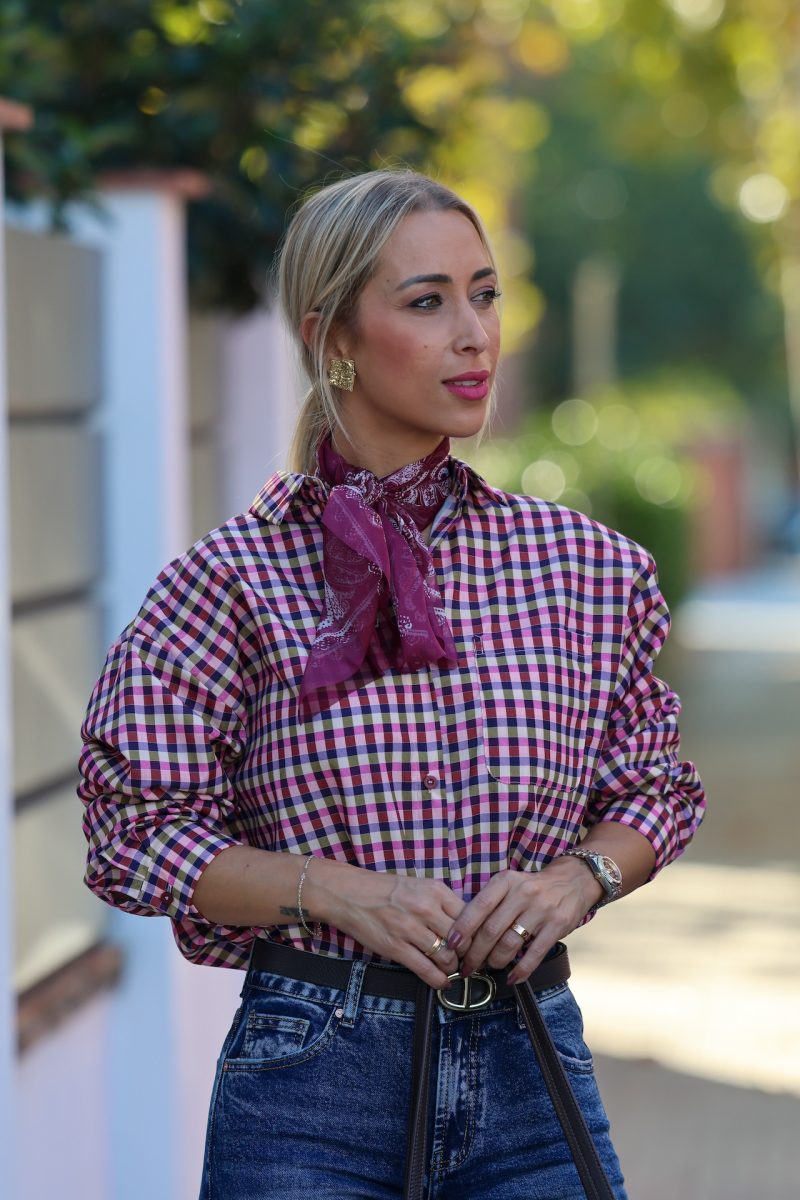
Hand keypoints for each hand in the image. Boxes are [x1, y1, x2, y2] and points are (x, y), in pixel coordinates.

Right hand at [312, 863, 464, 987]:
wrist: (350, 893)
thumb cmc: (386, 890)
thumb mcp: (419, 886)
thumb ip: (441, 902)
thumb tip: (465, 925)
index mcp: (435, 890)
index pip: (469, 916)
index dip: (476, 934)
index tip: (477, 943)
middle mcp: (426, 908)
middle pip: (461, 939)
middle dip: (467, 954)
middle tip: (467, 961)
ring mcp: (410, 929)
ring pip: (446, 956)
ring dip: (451, 968)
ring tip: (450, 970)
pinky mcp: (396, 947)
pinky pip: (425, 969)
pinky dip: (438, 980)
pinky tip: (441, 982)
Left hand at [444, 859, 602, 984]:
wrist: (572, 881)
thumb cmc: (532, 888)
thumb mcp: (509, 885)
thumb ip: (489, 904)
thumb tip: (463, 935)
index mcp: (506, 881)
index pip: (479, 906)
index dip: (463, 928)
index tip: (452, 945)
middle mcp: (523, 893)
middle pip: (491, 929)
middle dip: (475, 953)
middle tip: (466, 966)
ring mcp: (542, 909)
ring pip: (510, 943)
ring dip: (495, 961)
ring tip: (489, 967)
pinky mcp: (557, 925)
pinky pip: (534, 953)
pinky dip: (521, 970)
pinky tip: (512, 978)